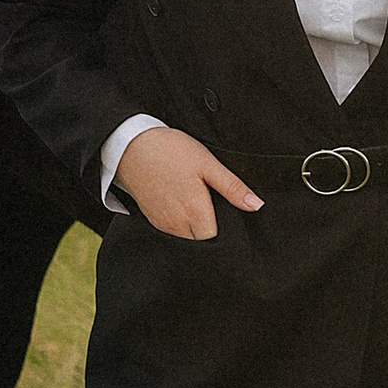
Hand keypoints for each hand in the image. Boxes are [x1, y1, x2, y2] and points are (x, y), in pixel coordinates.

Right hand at [114, 126, 262, 238]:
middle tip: (214, 205)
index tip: (228, 213)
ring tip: (198, 202)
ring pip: (187, 238)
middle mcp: (178, 225)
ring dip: (195, 227)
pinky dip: (181, 223)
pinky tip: (182, 202)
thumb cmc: (171, 152)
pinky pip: (173, 232)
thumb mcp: (207, 164)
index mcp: (195, 213)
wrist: (131, 147)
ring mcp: (163, 225)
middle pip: (202, 241)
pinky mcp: (152, 220)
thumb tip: (256, 205)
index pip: (217, 239)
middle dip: (211, 229)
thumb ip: (233, 188)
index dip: (226, 230)